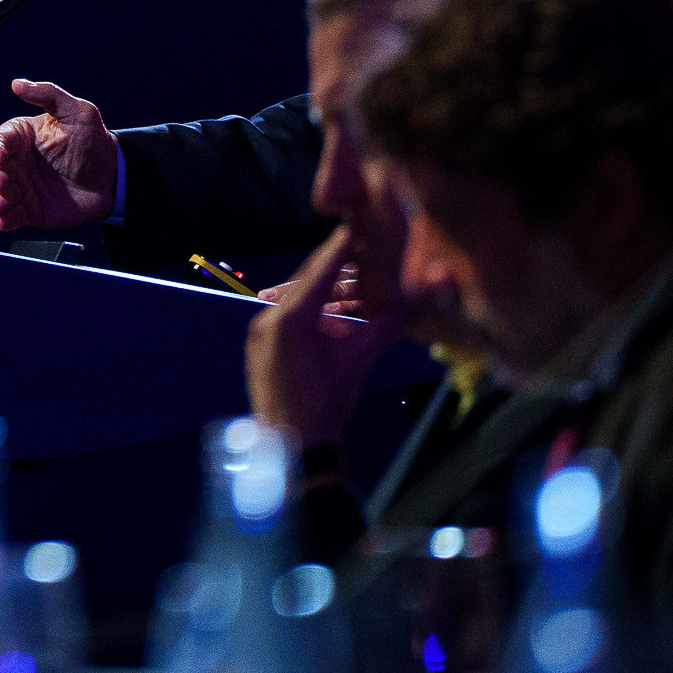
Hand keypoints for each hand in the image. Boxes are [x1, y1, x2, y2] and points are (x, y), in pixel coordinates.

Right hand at [0, 79, 117, 231]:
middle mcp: (18, 162)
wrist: (112, 178)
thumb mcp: (78, 112)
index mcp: (23, 137)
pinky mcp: (30, 210)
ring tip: (3, 204)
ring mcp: (22, 187)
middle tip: (4, 181)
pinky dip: (4, 219)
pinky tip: (5, 220)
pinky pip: (11, 216)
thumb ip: (48, 95)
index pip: (0, 141)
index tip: (1, 156)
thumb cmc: (94, 141)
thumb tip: (17, 83)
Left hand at [245, 226, 405, 447]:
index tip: (357, 225)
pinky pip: (288, 314)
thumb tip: (411, 303)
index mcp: (290, 319)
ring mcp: (261, 330)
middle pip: (308, 281)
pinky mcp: (261, 342)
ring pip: (298, 298)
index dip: (341, 247)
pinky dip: (312, 307)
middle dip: (336, 266)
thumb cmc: (324, 406)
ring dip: (326, 289)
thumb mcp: (356, 364)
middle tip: (361, 245)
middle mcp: (269, 317)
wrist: (290, 447)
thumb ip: (381, 328)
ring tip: (353, 279)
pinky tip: (332, 308)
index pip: (321, 272)